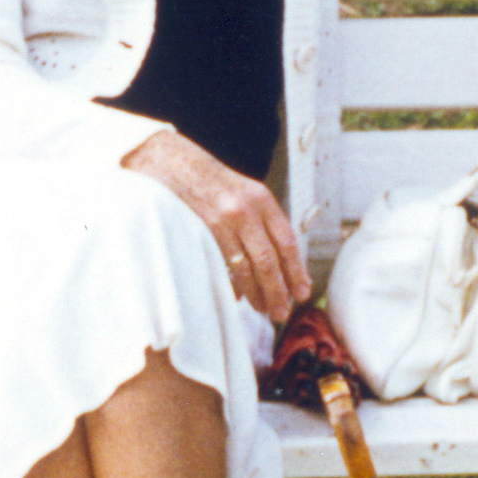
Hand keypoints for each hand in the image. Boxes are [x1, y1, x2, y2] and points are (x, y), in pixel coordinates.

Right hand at [123, 130, 311, 324]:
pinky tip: (238, 298)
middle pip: (269, 259)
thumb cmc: (215, 185)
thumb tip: (281, 265)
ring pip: (246, 267)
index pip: (286, 241)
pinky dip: (232, 285)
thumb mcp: (246, 194)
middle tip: (282, 312)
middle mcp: (245, 210)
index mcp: (262, 200)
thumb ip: (263, 223)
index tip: (303, 293)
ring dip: (256, 293)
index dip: (296, 270)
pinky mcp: (200, 231)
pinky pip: (222, 266)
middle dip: (278, 290)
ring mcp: (222, 221)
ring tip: (264, 310)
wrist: (175, 165)